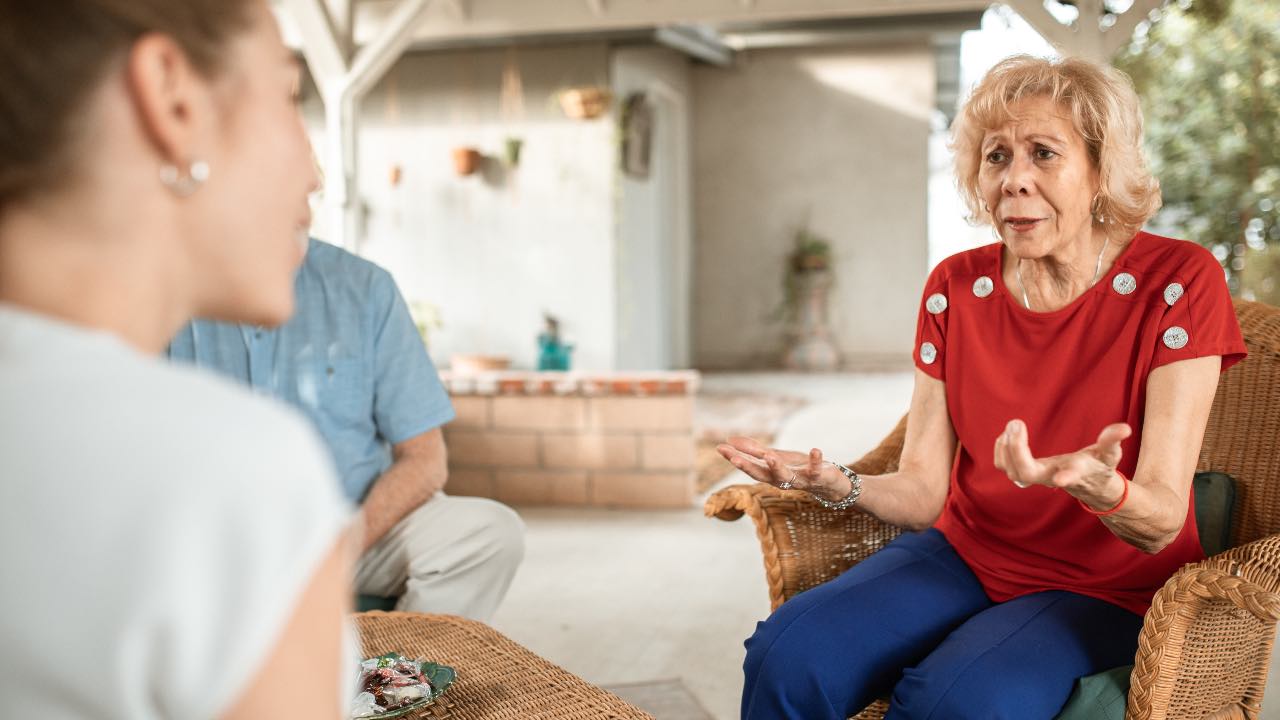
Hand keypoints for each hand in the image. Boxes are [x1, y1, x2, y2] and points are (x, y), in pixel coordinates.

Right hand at [716, 436, 836, 498]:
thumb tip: (730, 439)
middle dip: (748, 466)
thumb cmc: (799, 470)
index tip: (720, 448)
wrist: (829, 484)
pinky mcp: (818, 476)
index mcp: (770, 474)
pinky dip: (816, 460)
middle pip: (762, 474)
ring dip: (777, 467)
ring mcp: (800, 479)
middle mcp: (782, 480)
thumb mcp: (776, 457)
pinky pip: (816, 470)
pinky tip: (815, 449)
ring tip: (769, 455)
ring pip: (785, 476)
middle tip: (734, 458)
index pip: (750, 465)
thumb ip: (755, 450)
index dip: (735, 457)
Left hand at [992, 419, 1129, 500]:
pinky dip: (1001, 450)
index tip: (1060, 479)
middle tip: (1015, 423)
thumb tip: (1124, 428)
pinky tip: (1006, 435)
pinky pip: (1005, 466)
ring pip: (1011, 471)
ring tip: (1012, 427)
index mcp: (1073, 473)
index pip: (1067, 477)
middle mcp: (1050, 477)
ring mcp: (1036, 477)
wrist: (1090, 487)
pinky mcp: (1026, 473)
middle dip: (1016, 450)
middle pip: (1026, 473)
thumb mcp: (1110, 454)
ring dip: (1006, 448)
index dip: (1065, 477)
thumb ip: (1113, 440)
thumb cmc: (1099, 467)